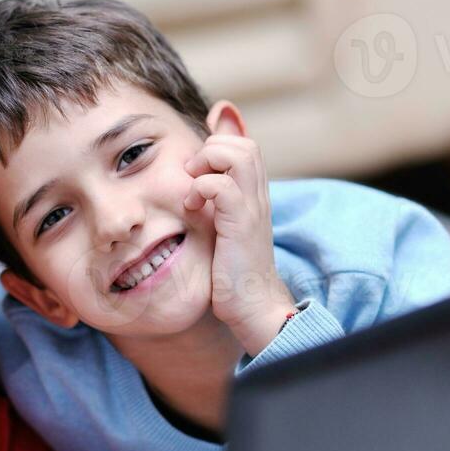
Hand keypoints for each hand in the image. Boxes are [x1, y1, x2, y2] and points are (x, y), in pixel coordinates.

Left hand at [182, 134, 294, 355]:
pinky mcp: (241, 225)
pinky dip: (201, 189)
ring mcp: (252, 209)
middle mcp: (257, 196)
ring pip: (239, 154)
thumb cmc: (233, 273)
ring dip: (208, 163)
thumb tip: (194, 185)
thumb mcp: (221, 230)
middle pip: (244, 143)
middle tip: (192, 178)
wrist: (254, 307)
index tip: (196, 175)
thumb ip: (213, 204)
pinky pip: (223, 187)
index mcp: (253, 195)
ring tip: (193, 191)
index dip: (217, 147)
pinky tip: (192, 208)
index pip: (244, 145)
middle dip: (211, 150)